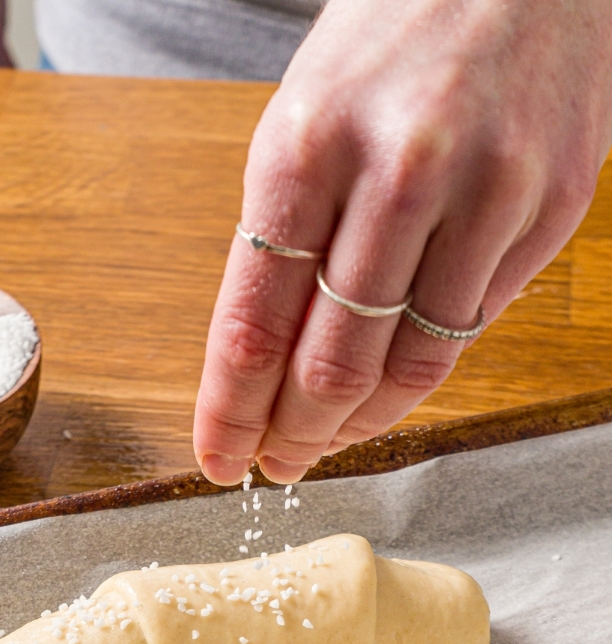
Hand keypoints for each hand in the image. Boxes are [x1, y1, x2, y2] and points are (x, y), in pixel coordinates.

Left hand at [194, 0, 611, 485]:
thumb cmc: (389, 49)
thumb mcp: (303, 123)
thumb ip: (284, 243)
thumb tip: (266, 374)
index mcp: (306, 147)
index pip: (253, 325)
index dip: (231, 414)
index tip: (220, 460)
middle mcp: (399, 171)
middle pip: (331, 365)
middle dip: (293, 436)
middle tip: (279, 466)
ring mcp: (486, 190)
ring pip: (408, 367)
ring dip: (359, 425)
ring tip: (331, 440)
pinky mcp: (550, 206)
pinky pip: (471, 327)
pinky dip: (423, 369)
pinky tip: (393, 380)